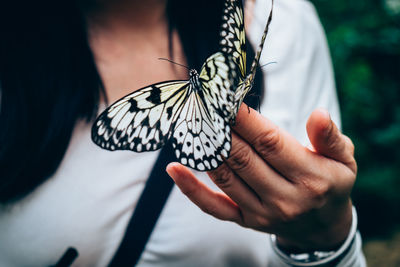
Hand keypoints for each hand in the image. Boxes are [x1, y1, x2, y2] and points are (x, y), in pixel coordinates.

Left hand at [167, 104, 356, 250]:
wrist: (323, 229)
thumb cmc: (332, 184)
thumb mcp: (344, 160)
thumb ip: (331, 137)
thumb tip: (318, 113)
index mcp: (309, 177)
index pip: (270, 142)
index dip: (245, 118)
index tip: (225, 97)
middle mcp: (283, 198)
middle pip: (243, 157)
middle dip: (221, 128)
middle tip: (203, 104)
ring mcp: (261, 213)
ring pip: (225, 177)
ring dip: (205, 149)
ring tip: (191, 123)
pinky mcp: (245, 221)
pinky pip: (213, 207)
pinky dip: (192, 189)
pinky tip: (174, 168)